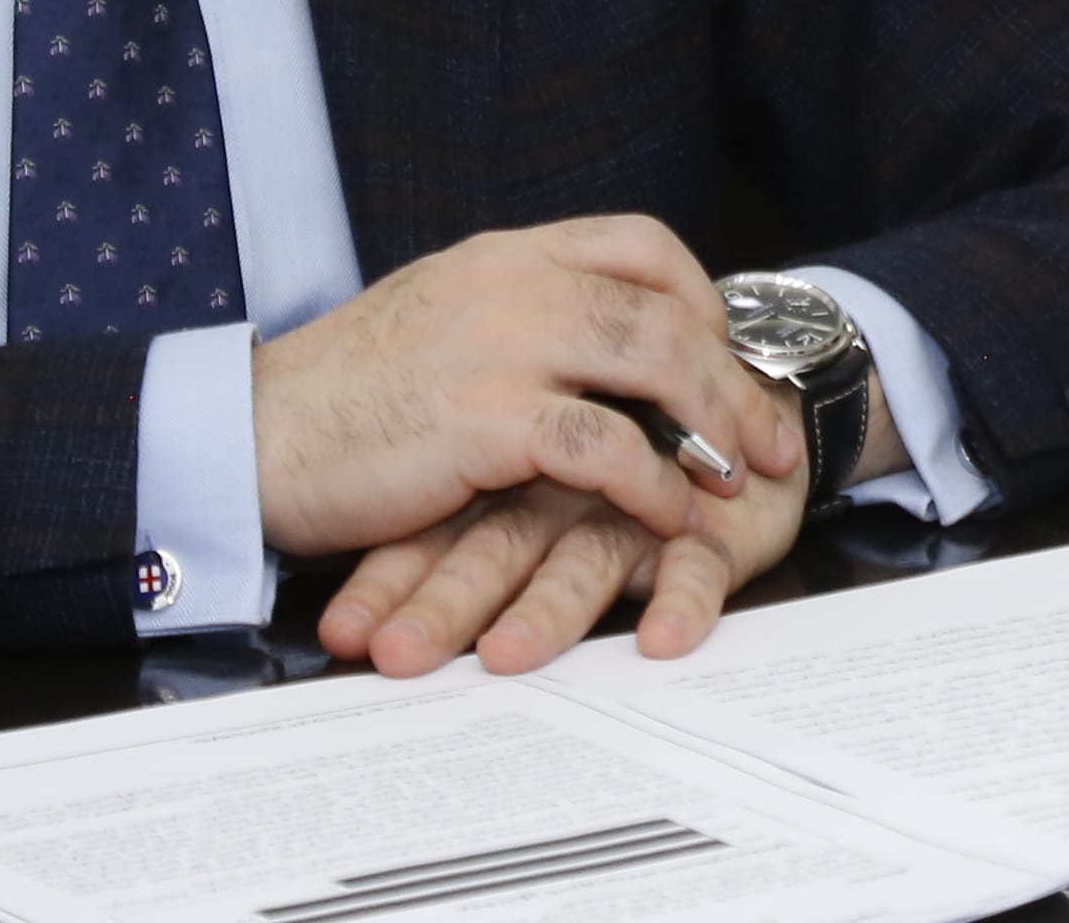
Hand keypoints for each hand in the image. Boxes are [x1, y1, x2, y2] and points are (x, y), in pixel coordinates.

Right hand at [249, 217, 798, 560]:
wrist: (251, 433)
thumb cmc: (341, 395)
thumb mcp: (437, 319)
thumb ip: (512, 315)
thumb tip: (589, 343)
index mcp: (504, 253)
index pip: (639, 242)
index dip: (701, 298)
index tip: (729, 356)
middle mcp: (513, 281)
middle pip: (666, 308)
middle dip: (733, 375)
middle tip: (770, 438)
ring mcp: (501, 344)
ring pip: (653, 361)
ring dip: (712, 424)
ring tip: (736, 480)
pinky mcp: (486, 418)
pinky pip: (604, 445)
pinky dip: (652, 482)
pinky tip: (670, 515)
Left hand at [318, 453, 806, 676]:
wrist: (730, 411)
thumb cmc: (616, 461)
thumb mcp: (514, 499)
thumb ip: (445, 538)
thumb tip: (339, 623)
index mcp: (506, 473)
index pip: (432, 533)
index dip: (385, 583)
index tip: (338, 636)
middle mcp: (562, 488)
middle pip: (495, 545)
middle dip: (445, 604)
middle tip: (399, 655)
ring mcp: (635, 504)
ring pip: (585, 557)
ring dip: (545, 610)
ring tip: (505, 657)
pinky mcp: (706, 523)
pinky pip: (696, 565)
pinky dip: (679, 601)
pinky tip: (661, 640)